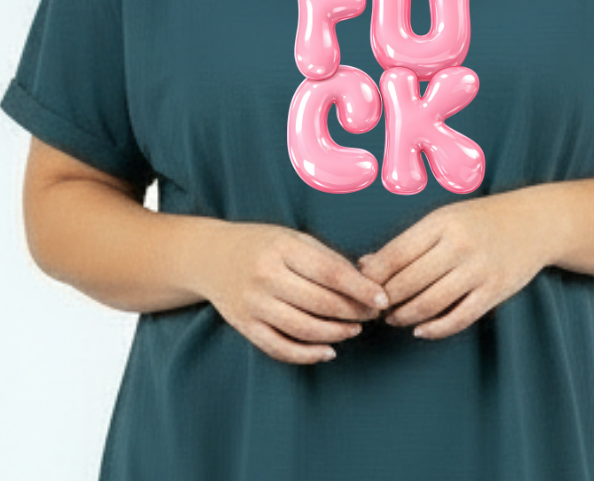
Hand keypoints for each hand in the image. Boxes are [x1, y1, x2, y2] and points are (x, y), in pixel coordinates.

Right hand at [196, 221, 390, 365]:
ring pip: (303, 328)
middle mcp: (266, 276)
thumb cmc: (264, 244)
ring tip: (355, 329)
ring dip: (335, 334)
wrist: (212, 256)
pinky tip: (328, 351)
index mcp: (283, 248)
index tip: (382, 298)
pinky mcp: (245, 326)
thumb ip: (327, 259)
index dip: (360, 288)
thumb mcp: (294, 239)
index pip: (330, 272)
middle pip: (320, 302)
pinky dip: (307, 354)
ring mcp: (254, 304)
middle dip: (353, 312)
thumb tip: (366, 283)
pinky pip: (280, 347)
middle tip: (373, 315)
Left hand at [355, 189, 553, 340]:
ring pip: (430, 303)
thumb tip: (366, 264)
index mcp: (442, 222)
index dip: (374, 275)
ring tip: (392, 319)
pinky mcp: (495, 291)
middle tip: (372, 308)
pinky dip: (435, 329)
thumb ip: (409, 241)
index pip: (397, 253)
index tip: (360, 286)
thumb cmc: (481, 219)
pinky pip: (459, 318)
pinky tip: (420, 330)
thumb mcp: (445, 218)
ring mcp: (479, 269)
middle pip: (410, 281)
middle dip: (386, 299)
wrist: (534, 222)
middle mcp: (460, 245)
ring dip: (405, 316)